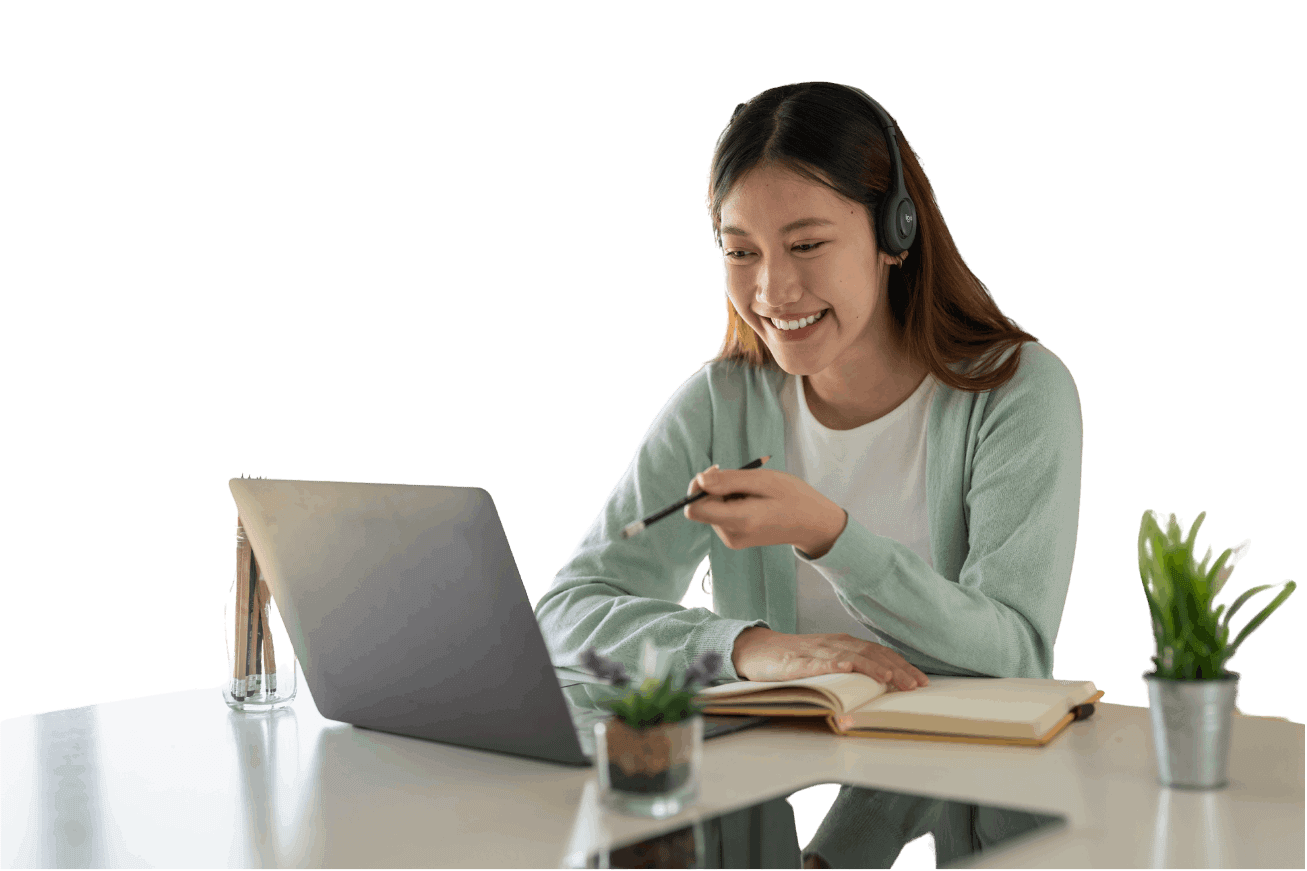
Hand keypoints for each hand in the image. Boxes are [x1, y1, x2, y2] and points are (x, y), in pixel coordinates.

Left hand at [684, 464, 845, 554]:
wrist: (813, 524)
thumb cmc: (793, 497)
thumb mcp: (764, 480)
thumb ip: (729, 480)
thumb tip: (699, 479)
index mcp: (740, 521)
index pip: (694, 509)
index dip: (697, 487)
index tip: (717, 472)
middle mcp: (731, 536)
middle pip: (701, 507)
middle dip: (715, 487)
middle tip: (743, 478)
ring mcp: (732, 540)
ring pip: (711, 509)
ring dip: (725, 494)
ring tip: (754, 492)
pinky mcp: (734, 538)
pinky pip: (720, 514)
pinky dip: (730, 502)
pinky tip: (752, 500)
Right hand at [732, 627, 929, 690]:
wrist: (757, 650)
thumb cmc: (793, 659)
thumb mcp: (825, 661)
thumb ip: (848, 668)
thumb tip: (879, 685)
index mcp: (843, 644)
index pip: (878, 652)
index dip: (901, 665)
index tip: (921, 680)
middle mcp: (834, 644)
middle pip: (871, 654)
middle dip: (896, 669)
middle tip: (916, 685)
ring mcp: (816, 652)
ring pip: (850, 656)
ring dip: (872, 667)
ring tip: (890, 679)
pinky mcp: (796, 662)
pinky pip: (818, 662)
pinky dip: (834, 664)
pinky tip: (847, 668)